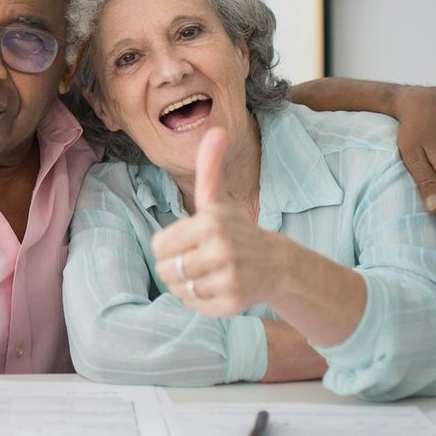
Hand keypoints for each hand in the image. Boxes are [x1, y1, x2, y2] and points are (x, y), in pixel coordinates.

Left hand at [150, 129, 288, 316]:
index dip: (168, 247)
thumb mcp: (218, 199)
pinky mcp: (232, 303)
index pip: (159, 246)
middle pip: (166, 270)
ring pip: (178, 289)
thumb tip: (216, 130)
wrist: (276, 264)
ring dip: (185, 285)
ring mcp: (229, 278)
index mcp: (211, 223)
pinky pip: (193, 306)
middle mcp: (221, 250)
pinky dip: (198, 301)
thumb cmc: (236, 229)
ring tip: (206, 273)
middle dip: (175, 267)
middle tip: (196, 260)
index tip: (187, 243)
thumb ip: (209, 167)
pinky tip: (215, 288)